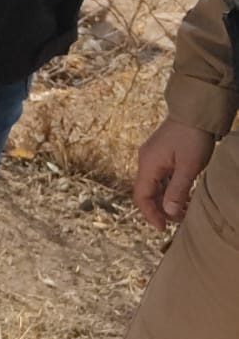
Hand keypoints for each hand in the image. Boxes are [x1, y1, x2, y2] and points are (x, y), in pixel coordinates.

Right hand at [133, 115, 214, 231]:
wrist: (196, 110)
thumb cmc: (192, 136)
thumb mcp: (188, 167)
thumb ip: (177, 191)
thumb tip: (170, 214)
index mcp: (148, 164)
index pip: (141, 196)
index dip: (150, 215)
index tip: (163, 228)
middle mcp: (146, 161)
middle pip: (148, 193)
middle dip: (162, 209)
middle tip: (180, 221)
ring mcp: (154, 157)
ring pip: (156, 186)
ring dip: (168, 200)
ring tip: (186, 210)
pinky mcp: (163, 154)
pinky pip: (163, 178)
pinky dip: (172, 189)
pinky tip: (186, 195)